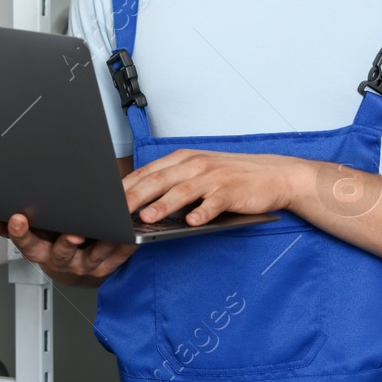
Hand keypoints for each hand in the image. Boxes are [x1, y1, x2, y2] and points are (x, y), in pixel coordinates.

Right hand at [0, 213, 135, 284]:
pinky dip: (124, 246)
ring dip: (100, 245)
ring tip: (110, 232)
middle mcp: (62, 261)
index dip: (21, 232)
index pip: (26, 243)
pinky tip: (129, 233)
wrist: (74, 263)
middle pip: (60, 254)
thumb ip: (3, 226)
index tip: (18, 217)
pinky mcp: (107, 265)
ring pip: (93, 257)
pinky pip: (117, 256)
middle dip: (66, 244)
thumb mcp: (28, 232)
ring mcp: (85, 265)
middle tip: (72, 233)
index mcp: (40, 250)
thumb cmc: (49, 240)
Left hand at [123, 149, 309, 226]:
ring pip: (183, 191)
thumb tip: (142, 202)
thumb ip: (174, 182)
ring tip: (146, 218)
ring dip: (163, 204)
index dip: (127, 186)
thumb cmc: (233, 176)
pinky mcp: (231, 192)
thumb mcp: (200, 172)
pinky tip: (192, 223)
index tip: (108, 200)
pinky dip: (203, 212)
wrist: (273, 175)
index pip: (148, 171)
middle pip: (159, 180)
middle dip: (136, 196)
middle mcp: (196, 165)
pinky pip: (214, 203)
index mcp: (184, 159)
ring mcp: (214, 178)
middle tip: (116, 211)